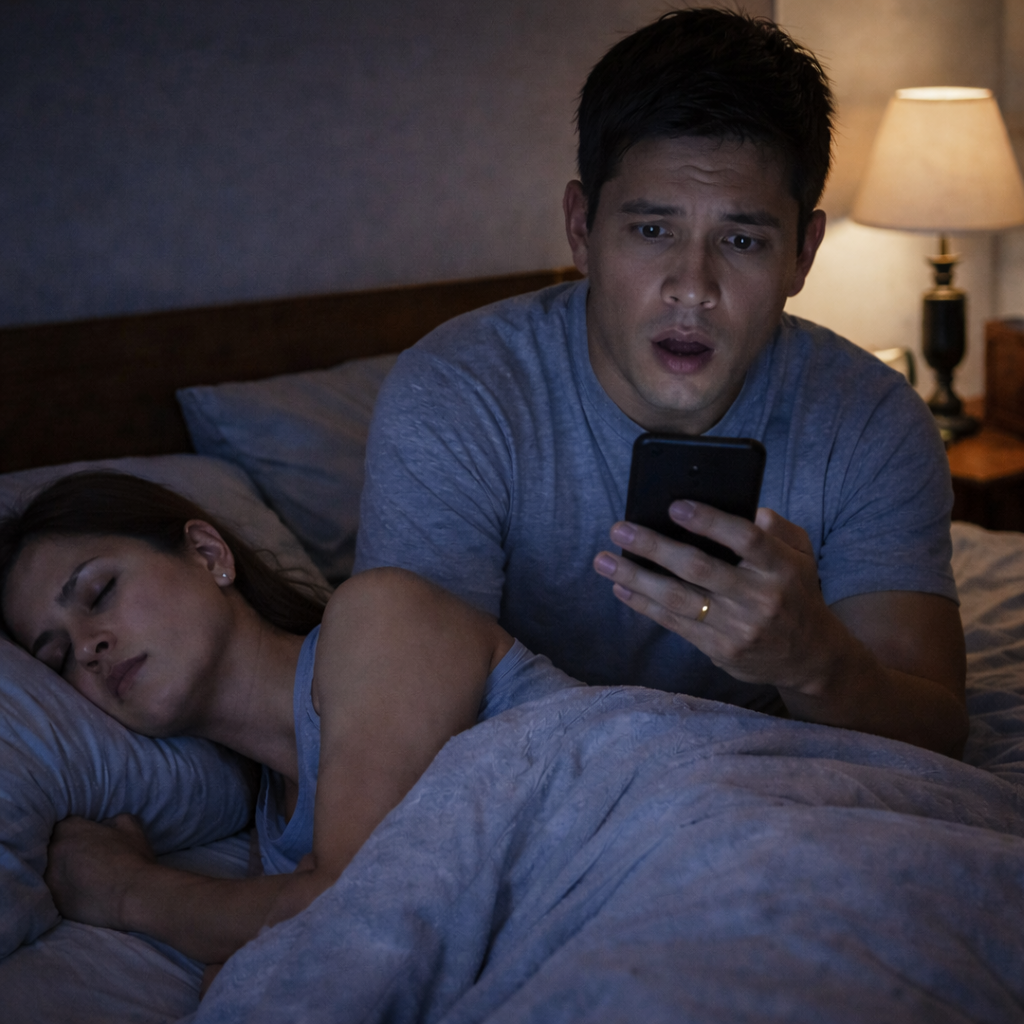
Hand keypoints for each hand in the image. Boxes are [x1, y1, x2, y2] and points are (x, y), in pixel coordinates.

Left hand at [44, 814, 155, 929]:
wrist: (133, 895)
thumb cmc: (133, 857)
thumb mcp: (129, 825)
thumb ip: (110, 819)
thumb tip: (103, 826)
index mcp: (69, 829)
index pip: (63, 826)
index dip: (77, 833)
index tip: (88, 840)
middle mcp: (53, 851)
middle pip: (53, 848)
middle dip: (67, 852)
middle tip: (85, 859)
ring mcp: (50, 878)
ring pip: (51, 871)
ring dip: (63, 872)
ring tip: (83, 877)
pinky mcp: (53, 902)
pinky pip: (54, 892)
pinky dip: (65, 891)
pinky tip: (82, 893)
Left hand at [593, 500, 839, 693]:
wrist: (810, 657)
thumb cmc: (796, 592)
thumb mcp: (802, 555)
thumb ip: (778, 529)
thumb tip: (749, 509)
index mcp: (782, 567)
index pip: (746, 539)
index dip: (710, 522)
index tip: (675, 505)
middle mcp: (760, 598)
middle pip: (699, 568)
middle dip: (654, 547)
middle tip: (619, 529)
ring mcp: (738, 627)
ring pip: (678, 599)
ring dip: (635, 578)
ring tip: (604, 560)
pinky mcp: (720, 649)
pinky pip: (675, 624)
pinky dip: (644, 605)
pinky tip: (620, 588)